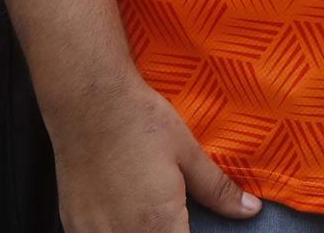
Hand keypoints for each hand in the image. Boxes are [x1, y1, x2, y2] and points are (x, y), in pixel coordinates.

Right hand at [47, 73, 260, 231]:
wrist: (89, 103)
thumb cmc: (141, 123)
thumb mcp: (188, 153)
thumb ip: (217, 190)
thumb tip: (250, 210)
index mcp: (157, 222)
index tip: (195, 228)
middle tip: (176, 216)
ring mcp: (91, 232)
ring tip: (151, 215)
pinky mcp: (72, 224)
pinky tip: (124, 218)